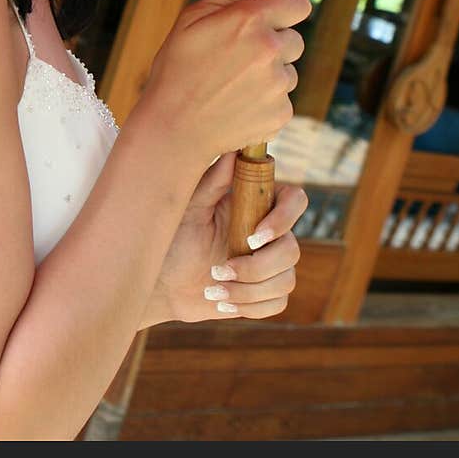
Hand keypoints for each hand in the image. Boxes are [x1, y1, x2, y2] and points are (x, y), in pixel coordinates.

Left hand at [140, 153, 307, 326]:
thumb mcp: (190, 208)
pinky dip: (250, 306)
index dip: (283, 219)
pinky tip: (222, 302)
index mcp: (256, 205)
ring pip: (285, 280)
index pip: (294, 200)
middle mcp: (269, 233)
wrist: (163, 283)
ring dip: (247, 290)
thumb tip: (234, 151)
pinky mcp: (266, 292)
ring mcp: (270, 264)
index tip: (252, 237)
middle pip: (292, 249)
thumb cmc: (174, 238)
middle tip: (219, 270)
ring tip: (213, 289)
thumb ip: (214, 182)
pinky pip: (277, 303)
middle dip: (256, 267)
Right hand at [143, 0, 310, 164]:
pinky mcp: (281, 114)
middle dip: (274, 44)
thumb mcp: (195, 19)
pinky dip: (267, 102)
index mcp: (251, 21)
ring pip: (289, 72)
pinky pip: (284, 100)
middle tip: (239, 56)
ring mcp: (278, 85)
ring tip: (234, 84)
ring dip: (270, 75)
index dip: (285, 9)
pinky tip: (238, 104)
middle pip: (294, 39)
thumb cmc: (177, 67)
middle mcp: (270, 51)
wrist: (173, 128)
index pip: (298, 3)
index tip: (271, 17)